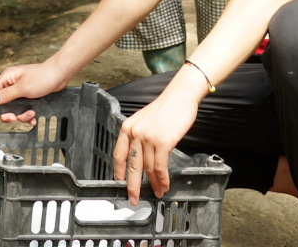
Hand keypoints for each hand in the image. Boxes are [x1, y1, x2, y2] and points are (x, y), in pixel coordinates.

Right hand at [0, 60, 66, 122]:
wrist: (59, 76)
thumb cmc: (42, 77)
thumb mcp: (22, 88)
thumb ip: (6, 95)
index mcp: (7, 78)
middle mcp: (11, 84)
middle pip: (2, 104)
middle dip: (10, 113)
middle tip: (15, 117)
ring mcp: (19, 90)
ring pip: (13, 109)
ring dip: (22, 115)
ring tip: (31, 113)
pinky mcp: (27, 96)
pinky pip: (22, 109)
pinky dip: (27, 115)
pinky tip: (33, 116)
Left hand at [113, 78, 202, 203]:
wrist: (179, 97)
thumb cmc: (165, 110)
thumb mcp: (145, 122)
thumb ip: (140, 139)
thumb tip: (141, 160)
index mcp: (128, 127)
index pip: (119, 154)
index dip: (119, 171)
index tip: (120, 184)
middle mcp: (134, 132)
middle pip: (131, 165)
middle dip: (132, 186)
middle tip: (133, 199)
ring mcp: (148, 137)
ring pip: (148, 168)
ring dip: (154, 184)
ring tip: (158, 192)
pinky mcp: (162, 142)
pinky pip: (160, 167)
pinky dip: (162, 179)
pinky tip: (164, 185)